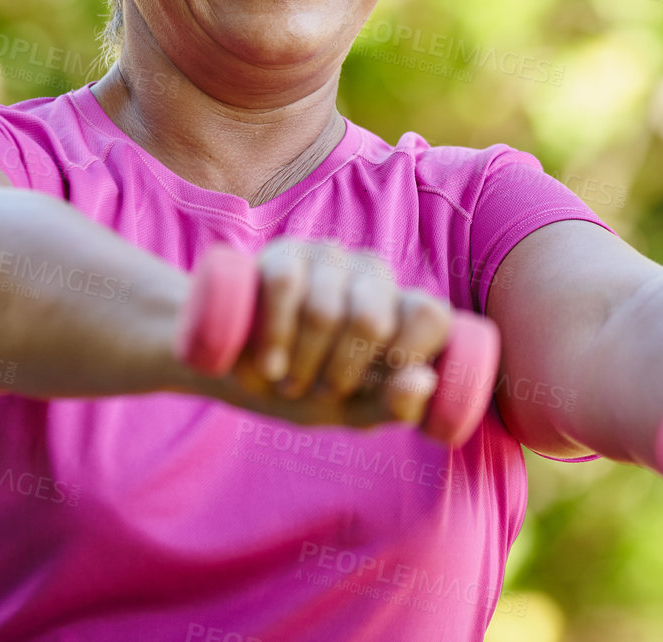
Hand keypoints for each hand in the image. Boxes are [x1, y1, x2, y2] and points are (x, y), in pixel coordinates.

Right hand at [216, 238, 453, 429]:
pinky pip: (284, 286)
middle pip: (371, 320)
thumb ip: (395, 405)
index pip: (429, 316)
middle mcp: (372, 274)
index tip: (372, 386)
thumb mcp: (352, 410)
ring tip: (286, 379)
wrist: (233, 371)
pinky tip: (268, 364)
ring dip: (301, 362)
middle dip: (339, 372)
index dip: (405, 356)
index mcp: (401, 309)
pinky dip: (275, 335)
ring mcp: (328, 257)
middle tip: (318, 391)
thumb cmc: (305, 388)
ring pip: (324, 311)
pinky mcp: (283, 252)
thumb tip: (424, 380)